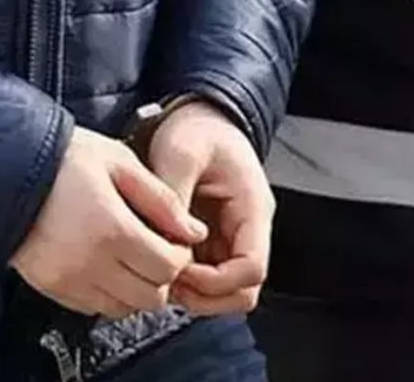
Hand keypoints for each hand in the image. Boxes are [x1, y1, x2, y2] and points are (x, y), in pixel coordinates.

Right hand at [10, 127, 208, 317]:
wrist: (5, 169)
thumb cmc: (64, 158)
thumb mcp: (120, 162)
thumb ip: (162, 200)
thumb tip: (195, 232)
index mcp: (113, 228)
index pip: (168, 267)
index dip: (180, 256)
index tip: (174, 238)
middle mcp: (90, 262)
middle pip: (150, 296)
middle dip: (162, 276)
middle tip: (156, 250)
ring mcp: (68, 279)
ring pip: (124, 308)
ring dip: (136, 288)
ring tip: (131, 257)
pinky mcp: (51, 287)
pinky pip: (94, 308)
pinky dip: (109, 294)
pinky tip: (106, 265)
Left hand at [146, 101, 275, 314]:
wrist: (200, 117)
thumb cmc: (197, 130)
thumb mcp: (181, 151)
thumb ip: (174, 194)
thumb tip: (167, 239)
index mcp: (253, 209)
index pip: (251, 269)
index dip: (215, 281)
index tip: (179, 269)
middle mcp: (249, 229)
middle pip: (243, 290)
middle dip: (205, 296)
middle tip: (168, 282)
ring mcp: (233, 237)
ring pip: (226, 291)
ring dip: (195, 293)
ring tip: (162, 274)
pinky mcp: (214, 240)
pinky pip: (208, 276)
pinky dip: (187, 281)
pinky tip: (161, 263)